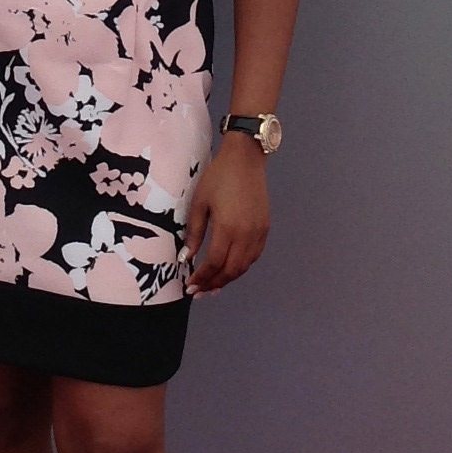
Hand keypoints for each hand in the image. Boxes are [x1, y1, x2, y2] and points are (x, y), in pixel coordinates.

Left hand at [182, 136, 269, 295]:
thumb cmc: (218, 177)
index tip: (190, 287)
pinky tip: (230, 269)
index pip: (214, 263)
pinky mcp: (265, 228)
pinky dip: (241, 267)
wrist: (245, 159)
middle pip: (231, 270)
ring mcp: (258, 233)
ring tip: (213, 285)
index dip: (202, 278)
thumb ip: (194, 233)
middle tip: (199, 292)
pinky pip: (254, 256)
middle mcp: (246, 235)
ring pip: (244, 266)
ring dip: (228, 279)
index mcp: (227, 228)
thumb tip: (186, 258)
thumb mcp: (199, 203)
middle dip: (214, 284)